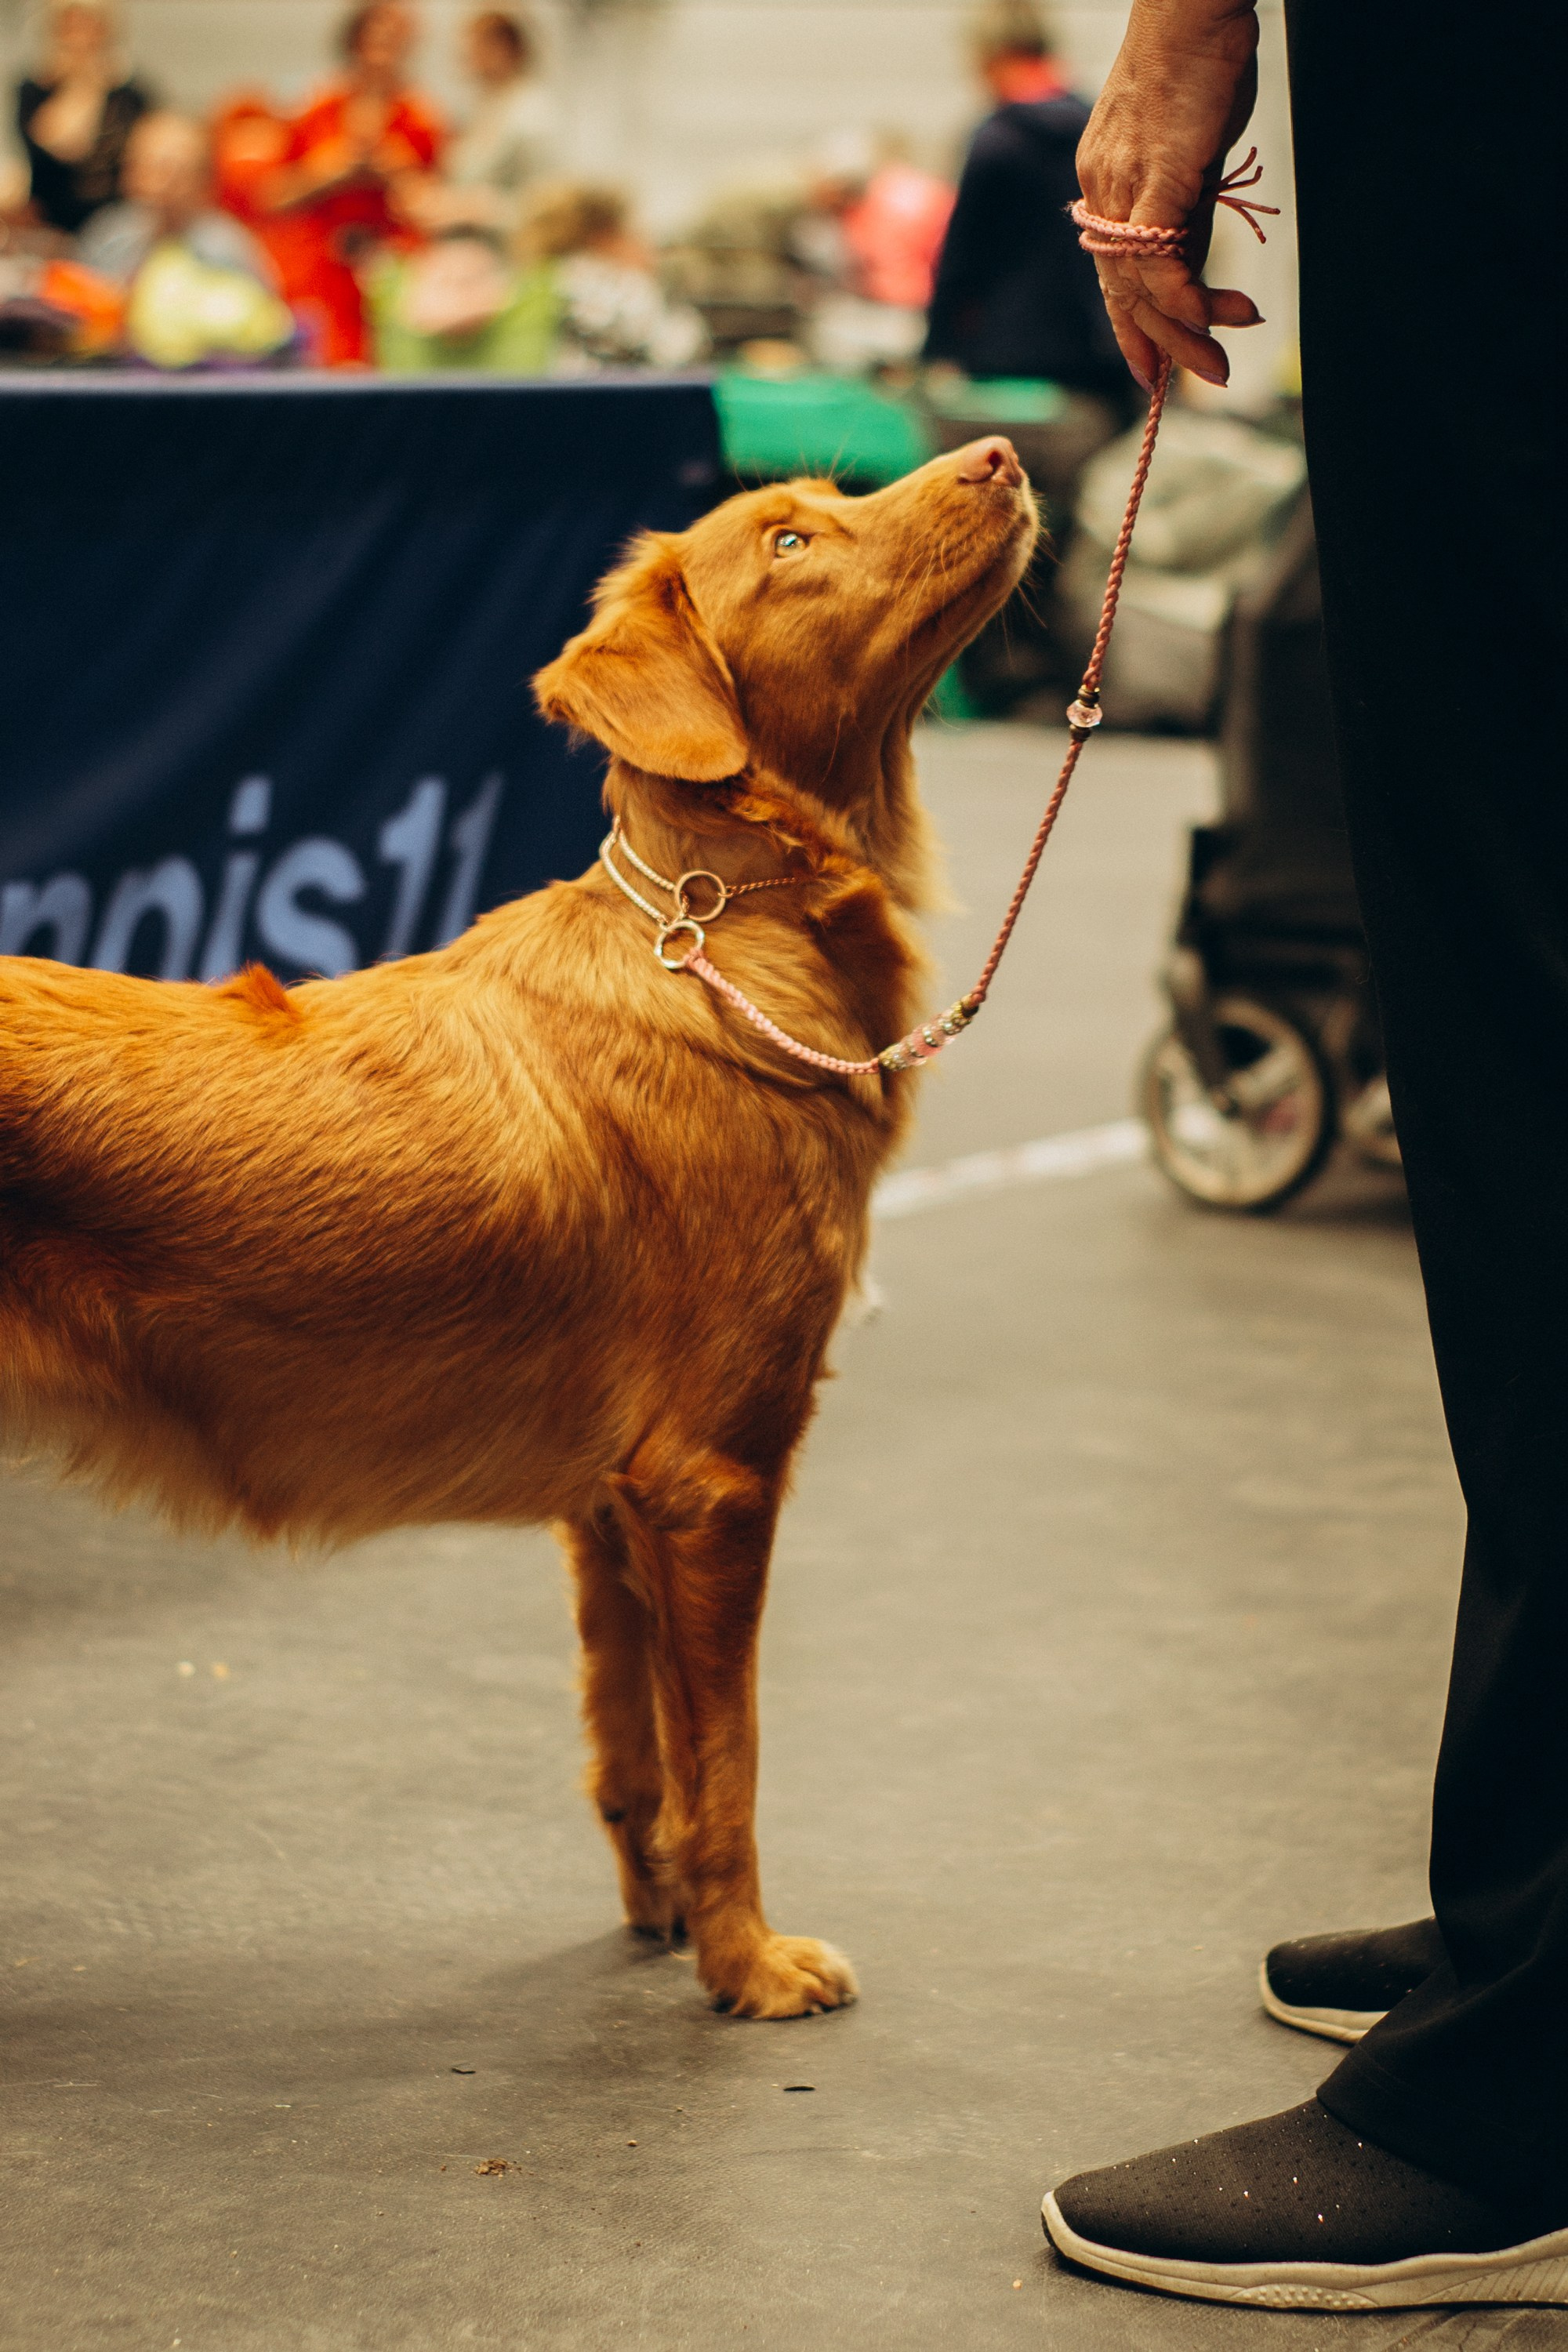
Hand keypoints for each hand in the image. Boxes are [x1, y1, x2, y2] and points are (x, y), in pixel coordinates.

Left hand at [1076, 0, 1262, 387]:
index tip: (1151, 370)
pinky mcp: (1155, 176)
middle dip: (1160, 348)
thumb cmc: (1198, 67)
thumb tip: (1195, 268)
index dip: (1132, 328)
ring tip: (1221, 361)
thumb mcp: (1190, 155)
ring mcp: (1123, 185)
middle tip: (1200, 380)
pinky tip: (1212, 315)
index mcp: (1103, 184)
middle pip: (1123, 292)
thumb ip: (1186, 213)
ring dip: (1185, 332)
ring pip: (1142, 285)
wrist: (1193, 8)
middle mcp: (1102, 191)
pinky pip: (1159, 257)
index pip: (1113, 275)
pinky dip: (1184, 296)